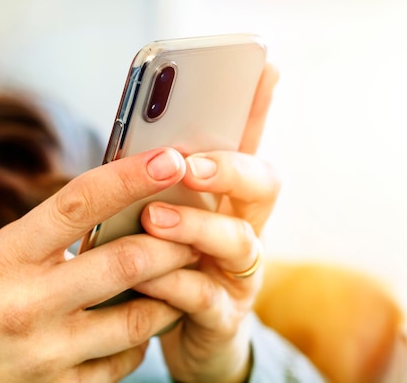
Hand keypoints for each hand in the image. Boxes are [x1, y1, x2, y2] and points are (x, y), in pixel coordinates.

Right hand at [0, 148, 198, 381]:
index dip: (129, 177)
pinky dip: (144, 337)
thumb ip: (40, 236)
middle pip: (126, 262)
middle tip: (195, 230)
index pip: (78, 205)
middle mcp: (29, 305)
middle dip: (173, 242)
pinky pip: (125, 360)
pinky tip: (146, 321)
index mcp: (6, 258)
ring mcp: (47, 352)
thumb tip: (105, 210)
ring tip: (184, 274)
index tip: (168, 158)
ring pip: (138, 318)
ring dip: (173, 292)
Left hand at [133, 64, 280, 381]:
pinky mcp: (223, 315)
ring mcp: (239, 274)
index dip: (260, 109)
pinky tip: (148, 279)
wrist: (185, 337)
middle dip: (230, 169)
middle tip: (189, 164)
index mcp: (230, 200)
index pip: (249, 144)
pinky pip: (205, 297)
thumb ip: (161, 186)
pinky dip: (176, 285)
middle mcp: (245, 229)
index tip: (266, 68)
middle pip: (262, 186)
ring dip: (197, 226)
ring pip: (238, 241)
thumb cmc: (171, 266)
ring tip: (154, 219)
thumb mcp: (168, 220)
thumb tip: (140, 142)